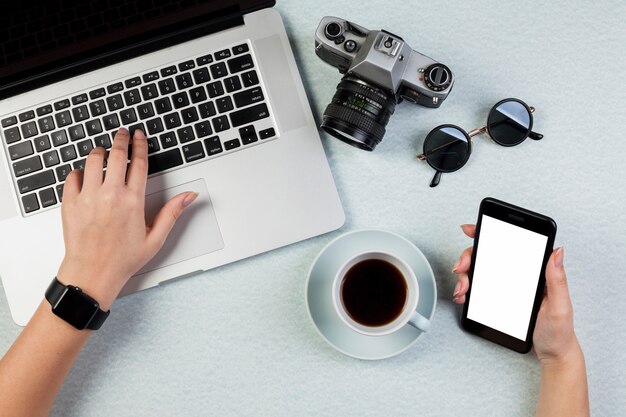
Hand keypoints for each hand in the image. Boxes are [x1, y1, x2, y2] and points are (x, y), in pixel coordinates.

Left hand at [57, 128, 197, 308]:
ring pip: (93, 160)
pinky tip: (85, 173)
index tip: (139, 135)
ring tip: (103, 151)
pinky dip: (79, 171)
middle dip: (120, 139)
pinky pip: (72, 176)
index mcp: (132, 201)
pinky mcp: (70, 203)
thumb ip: (173, 212)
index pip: (138, 163)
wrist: (92, 274)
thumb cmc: (122, 259)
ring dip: (100, 152)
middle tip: (122, 133)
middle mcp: (110, 195)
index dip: (140, 145)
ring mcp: (88, 197)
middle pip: (116, 155)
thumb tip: (189, 196)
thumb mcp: (155, 237)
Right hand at [452, 224, 579, 364]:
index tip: (473, 230)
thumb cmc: (558, 331)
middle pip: (489, 254)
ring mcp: (509, 285)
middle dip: (469, 258)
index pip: (513, 243)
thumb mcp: (560, 307)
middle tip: (461, 268)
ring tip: (463, 289)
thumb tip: (557, 251)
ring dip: (465, 276)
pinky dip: (467, 288)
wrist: (551, 354)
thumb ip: (557, 279)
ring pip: (480, 270)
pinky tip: (464, 295)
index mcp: (536, 271)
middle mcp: (520, 274)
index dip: (491, 232)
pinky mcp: (500, 296)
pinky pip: (479, 287)